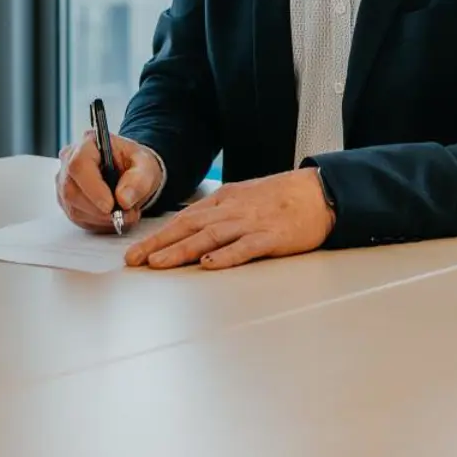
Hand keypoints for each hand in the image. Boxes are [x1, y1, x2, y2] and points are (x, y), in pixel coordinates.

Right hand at [55, 130, 161, 233]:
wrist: (132, 173)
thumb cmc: (136, 164)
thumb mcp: (147, 166)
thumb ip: (139, 179)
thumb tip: (123, 199)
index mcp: (88, 144)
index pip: (79, 165)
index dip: (93, 189)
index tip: (111, 206)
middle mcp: (69, 160)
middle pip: (72, 191)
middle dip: (100, 209)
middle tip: (126, 214)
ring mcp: (64, 182)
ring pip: (74, 208)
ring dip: (102, 218)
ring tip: (124, 214)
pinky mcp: (66, 201)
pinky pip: (77, 218)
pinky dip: (98, 222)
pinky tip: (113, 216)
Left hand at [124, 169, 333, 269]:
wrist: (321, 192)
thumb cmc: (284, 197)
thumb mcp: (246, 197)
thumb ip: (221, 212)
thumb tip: (193, 230)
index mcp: (226, 199)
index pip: (185, 218)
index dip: (159, 235)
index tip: (138, 251)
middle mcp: (233, 209)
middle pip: (190, 226)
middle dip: (160, 244)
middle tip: (135, 260)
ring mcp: (252, 223)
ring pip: (210, 237)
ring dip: (182, 250)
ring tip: (159, 264)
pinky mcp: (272, 237)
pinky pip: (245, 247)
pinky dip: (225, 256)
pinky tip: (208, 264)